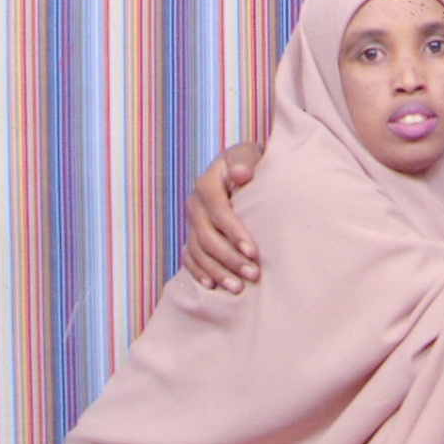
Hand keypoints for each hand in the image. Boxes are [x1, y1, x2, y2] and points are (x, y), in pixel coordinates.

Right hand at [181, 142, 264, 291]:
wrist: (245, 169)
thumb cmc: (253, 164)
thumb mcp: (250, 155)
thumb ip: (246, 162)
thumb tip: (241, 173)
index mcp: (208, 182)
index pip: (218, 210)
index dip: (234, 232)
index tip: (253, 252)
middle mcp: (195, 203)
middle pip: (206, 236)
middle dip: (229, 258)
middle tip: (253, 275)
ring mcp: (192, 221)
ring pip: (198, 250)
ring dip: (217, 271)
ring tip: (238, 287)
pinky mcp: (192, 235)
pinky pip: (189, 257)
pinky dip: (199, 272)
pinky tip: (212, 286)